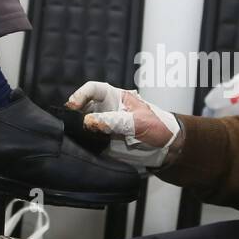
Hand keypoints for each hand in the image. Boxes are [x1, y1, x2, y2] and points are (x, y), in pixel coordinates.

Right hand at [66, 81, 180, 167]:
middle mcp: (105, 110)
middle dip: (73, 115)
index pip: (92, 89)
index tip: (72, 107)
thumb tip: (88, 122)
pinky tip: (79, 148)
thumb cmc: (158, 127)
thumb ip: (113, 121)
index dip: (80, 95)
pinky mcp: (102, 143)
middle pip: (81, 108)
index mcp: (114, 97)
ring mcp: (102, 126)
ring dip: (75, 131)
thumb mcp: (137, 123)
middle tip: (70, 126)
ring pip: (81, 125)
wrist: (168, 148)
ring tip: (73, 138)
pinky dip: (81, 145)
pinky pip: (87, 142)